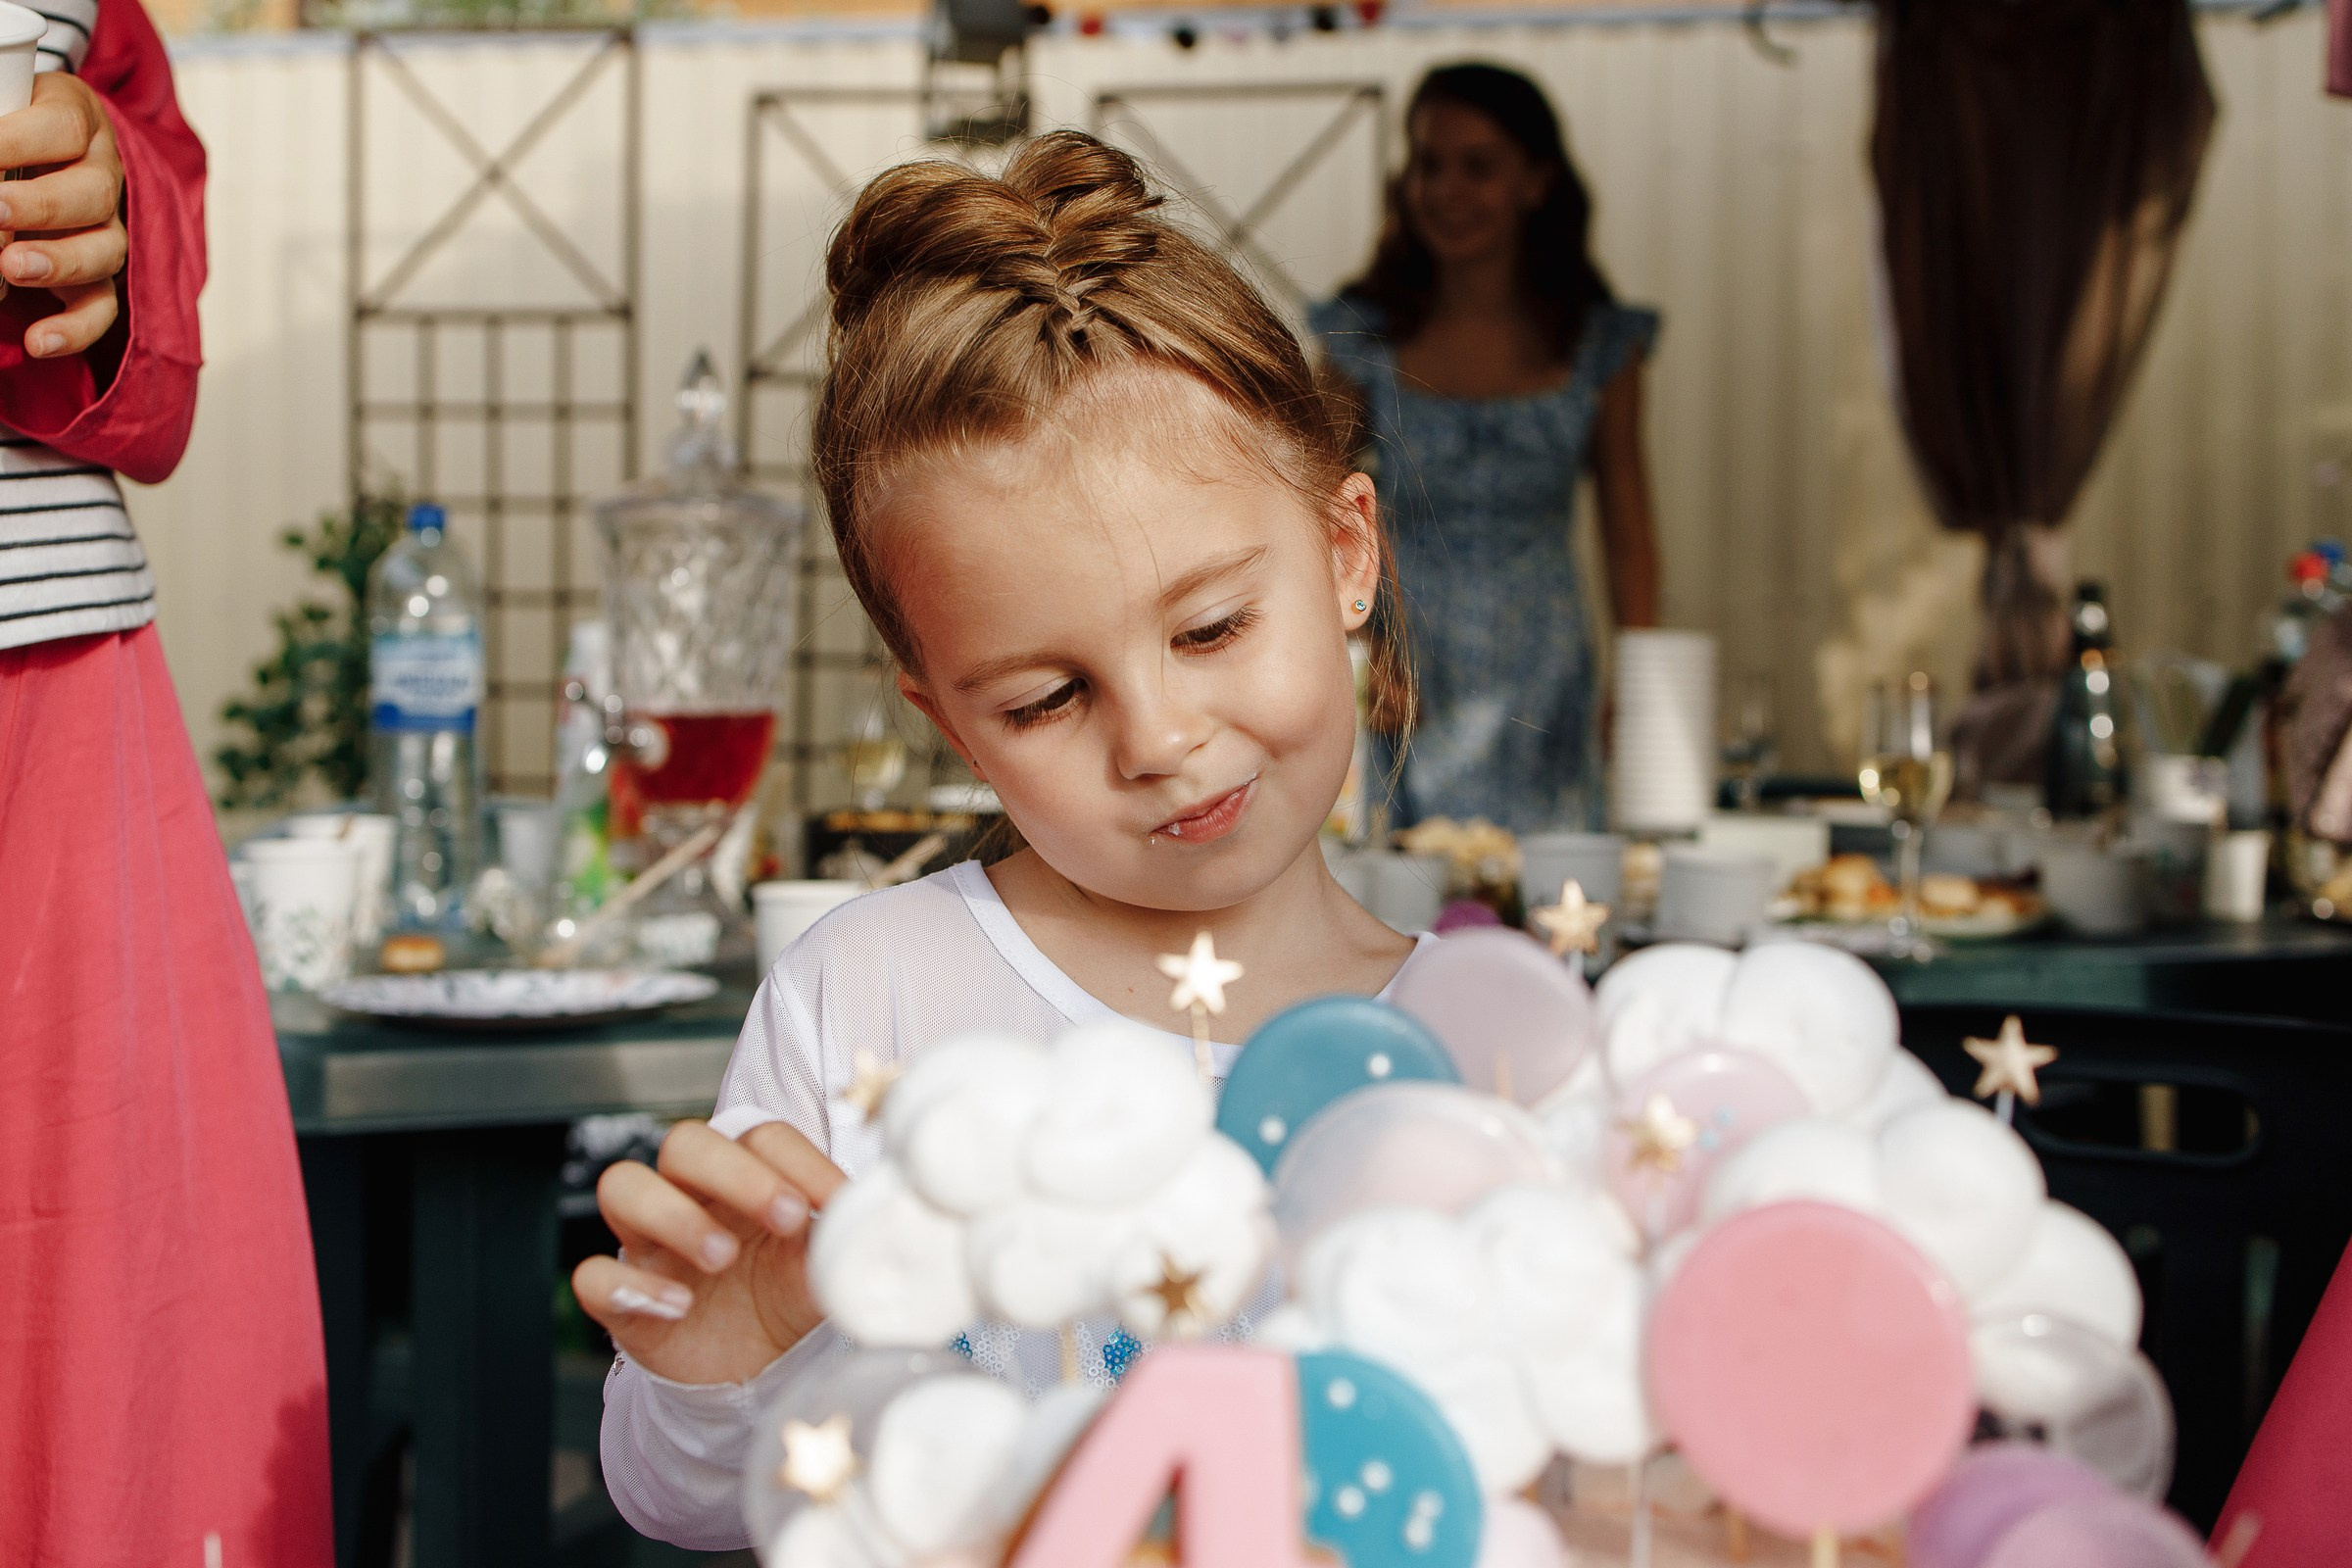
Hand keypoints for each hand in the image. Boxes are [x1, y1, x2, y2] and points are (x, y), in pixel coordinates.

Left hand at [0, 73, 126, 358]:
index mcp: (74, 116)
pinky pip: (101, 307)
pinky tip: (37, 341)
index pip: (63, 125)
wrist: (26, 150)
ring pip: (104, 251)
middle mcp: (100, 172)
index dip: (18, 140)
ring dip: (58, 263)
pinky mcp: (97, 274)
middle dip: (40, 206)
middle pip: (94, 193)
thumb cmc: (4, 121)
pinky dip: (74, 328)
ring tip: (11, 268)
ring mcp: (104, 226)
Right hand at [572, 1120, 845, 1385]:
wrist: (753, 1372)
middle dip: (735, 1173)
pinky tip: (677, 1305)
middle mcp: (690, 1196)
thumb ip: (843, 1237)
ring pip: (622, 1186)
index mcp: (745, 1177)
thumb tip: (879, 1214)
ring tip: (723, 1256)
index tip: (834, 1204)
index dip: (797, 1161)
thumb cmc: (784, 1297)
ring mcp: (649, 1243)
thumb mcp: (822, 1266)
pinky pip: (593, 1274)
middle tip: (786, 1219)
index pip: (759, 1135)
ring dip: (673, 1214)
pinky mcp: (621, 1299)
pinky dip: (629, 1285)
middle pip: (685, 1142)